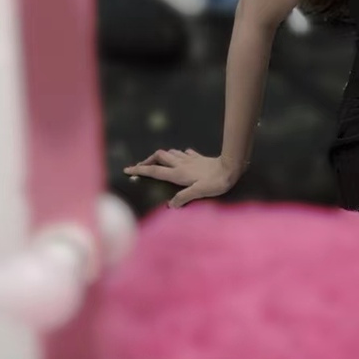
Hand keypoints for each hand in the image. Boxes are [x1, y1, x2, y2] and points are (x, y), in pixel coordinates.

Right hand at [123, 149, 238, 208]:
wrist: (231, 167)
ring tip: (157, 163)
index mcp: (178, 173)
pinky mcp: (198, 157)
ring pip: (170, 153)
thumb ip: (183, 198)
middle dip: (148, 160)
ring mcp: (190, 159)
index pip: (154, 171)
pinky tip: (181, 157)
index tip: (127, 170)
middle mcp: (181, 164)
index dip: (140, 170)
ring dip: (161, 156)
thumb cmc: (215, 182)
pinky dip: (179, 154)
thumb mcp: (198, 192)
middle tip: (141, 167)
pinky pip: (185, 153)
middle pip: (159, 157)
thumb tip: (170, 205)